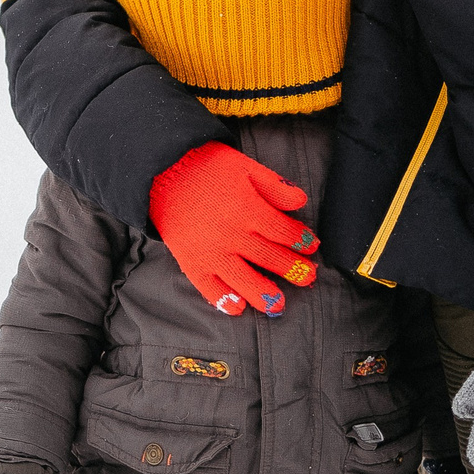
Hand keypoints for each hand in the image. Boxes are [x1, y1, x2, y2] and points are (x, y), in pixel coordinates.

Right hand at [147, 142, 318, 316]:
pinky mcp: (191, 262)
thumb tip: (301, 203)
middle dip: (292, 268)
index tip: (311, 245)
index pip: (282, 231)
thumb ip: (274, 186)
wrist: (163, 170)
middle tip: (308, 277)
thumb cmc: (206, 166)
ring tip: (278, 304)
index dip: (300, 239)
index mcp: (247, 209)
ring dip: (264, 294)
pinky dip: (223, 301)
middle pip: (269, 257)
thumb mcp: (245, 166)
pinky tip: (238, 308)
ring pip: (244, 280)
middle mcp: (232, 235)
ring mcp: (211, 252)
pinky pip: (209, 288)